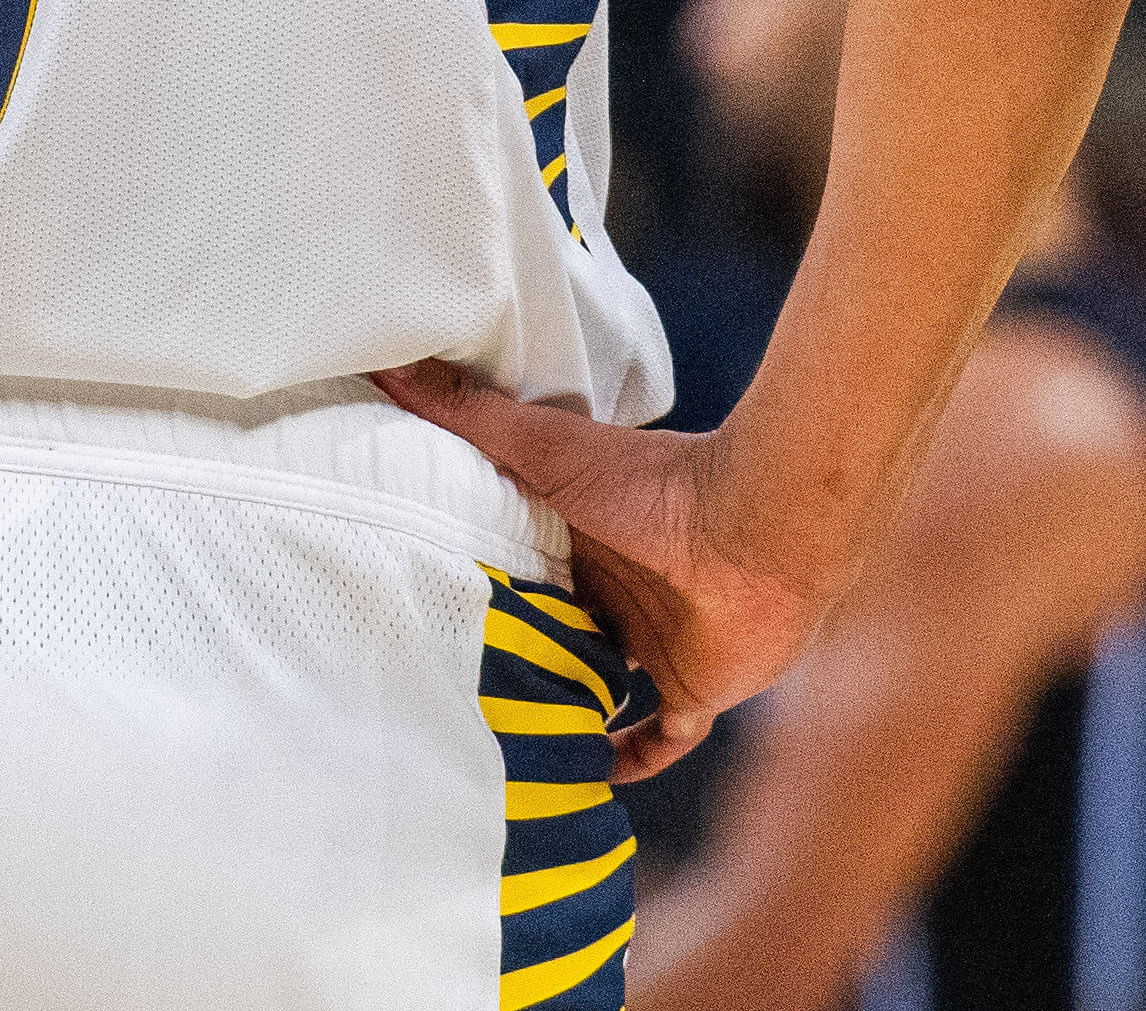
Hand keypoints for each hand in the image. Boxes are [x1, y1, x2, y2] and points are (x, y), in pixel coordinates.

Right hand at [375, 364, 828, 780]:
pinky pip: (660, 740)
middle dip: (513, 660)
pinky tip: (591, 779)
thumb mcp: (541, 446)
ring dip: (564, 712)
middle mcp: (613, 594)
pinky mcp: (694, 689)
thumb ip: (469, 412)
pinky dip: (630, 760)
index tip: (424, 609)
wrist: (756, 529)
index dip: (477, 590)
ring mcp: (654, 645)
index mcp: (576, 540)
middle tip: (451, 691)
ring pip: (597, 690)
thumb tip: (390, 366)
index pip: (516, 572)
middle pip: (552, 636)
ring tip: (505, 746)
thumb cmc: (650, 482)